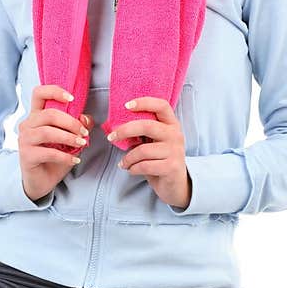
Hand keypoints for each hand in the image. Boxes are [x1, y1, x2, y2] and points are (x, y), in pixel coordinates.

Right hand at [18, 84, 94, 201]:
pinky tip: (74, 160)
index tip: (72, 99)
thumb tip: (86, 119)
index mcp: (36, 116)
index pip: (39, 93)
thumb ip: (78, 126)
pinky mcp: (26, 155)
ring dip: (68, 137)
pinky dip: (65, 156)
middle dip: (71, 122)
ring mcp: (24, 140)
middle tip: (84, 132)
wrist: (41, 181)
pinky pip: (48, 152)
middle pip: (49, 114)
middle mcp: (27, 125)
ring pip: (47, 132)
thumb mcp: (69, 140)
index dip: (55, 91)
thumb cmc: (53, 157)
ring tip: (81, 143)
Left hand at [106, 95, 191, 209]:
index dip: (144, 102)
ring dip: (128, 158)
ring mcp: (175, 151)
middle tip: (111, 137)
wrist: (175, 185)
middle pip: (147, 126)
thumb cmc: (160, 160)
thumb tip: (117, 126)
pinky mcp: (172, 167)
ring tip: (124, 163)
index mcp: (171, 124)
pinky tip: (132, 170)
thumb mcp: (154, 142)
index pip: (161, 105)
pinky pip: (145, 166)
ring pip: (142, 150)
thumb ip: (143, 131)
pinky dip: (133, 169)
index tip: (126, 105)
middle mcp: (175, 135)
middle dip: (124, 131)